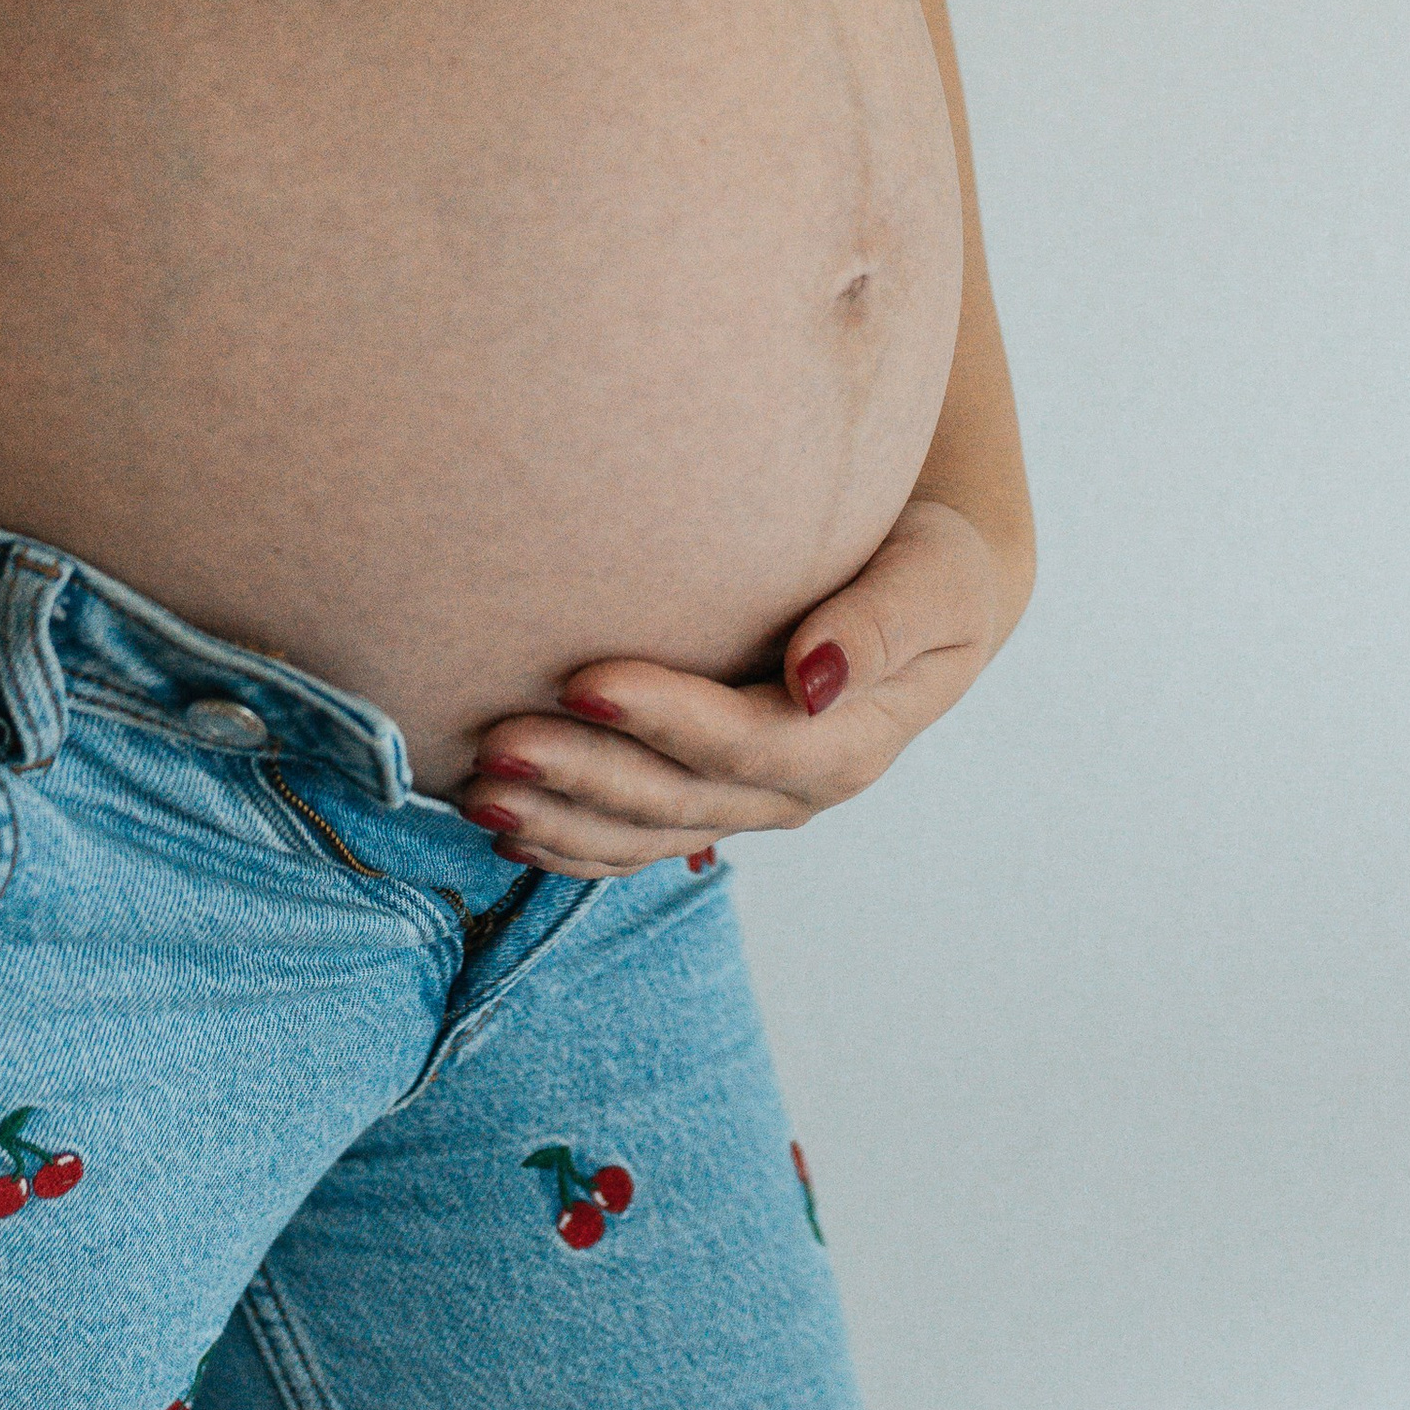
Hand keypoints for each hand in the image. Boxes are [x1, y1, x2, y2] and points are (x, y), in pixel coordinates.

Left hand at [453, 499, 1012, 877]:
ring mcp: (748, 804)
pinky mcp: (712, 796)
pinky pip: (634, 840)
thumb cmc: (930, 567)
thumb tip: (814, 679)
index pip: (745, 743)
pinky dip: (569, 843)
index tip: (583, 680)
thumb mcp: (934, 581)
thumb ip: (879, 624)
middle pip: (676, 798)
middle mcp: (794, 789)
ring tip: (476, 792)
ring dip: (559, 820)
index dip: (664, 719)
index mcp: (848, 741)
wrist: (929, 594)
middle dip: (583, 778)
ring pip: (642, 833)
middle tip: (496, 745)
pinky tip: (505, 831)